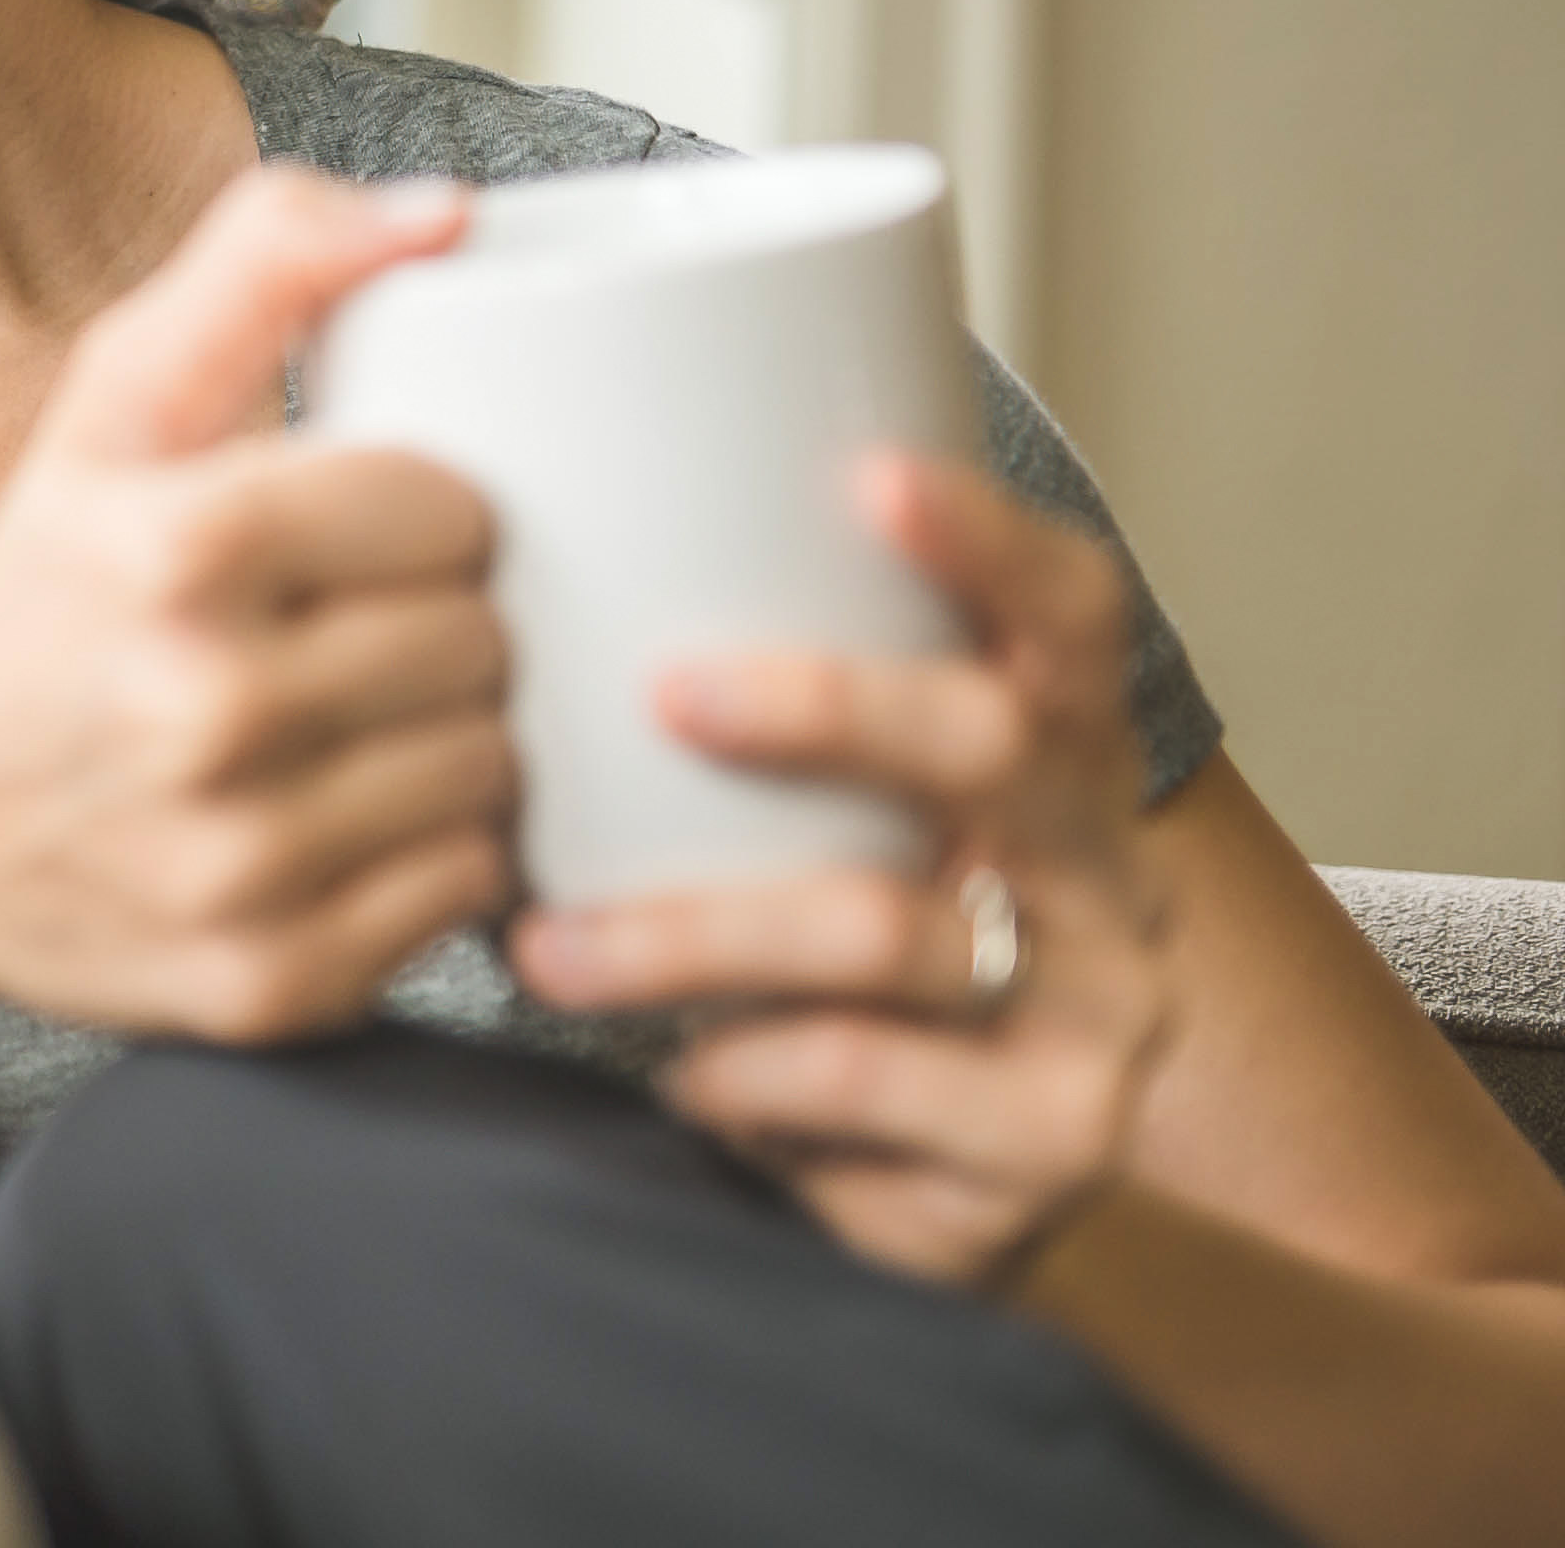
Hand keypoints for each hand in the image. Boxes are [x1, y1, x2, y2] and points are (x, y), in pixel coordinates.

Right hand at [0, 167, 520, 1039]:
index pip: (450, 509)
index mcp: (174, 546)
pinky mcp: (269, 983)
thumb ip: (264, 263)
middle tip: (364, 628)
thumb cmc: (37, 586)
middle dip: (444, 625)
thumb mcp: (114, 398)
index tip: (372, 527)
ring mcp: (240, 863)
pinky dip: (430, 857)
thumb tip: (447, 217)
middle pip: (482, 644)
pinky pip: (462, 898)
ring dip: (452, 742)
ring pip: (490, 774)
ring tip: (363, 721)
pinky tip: (347, 817)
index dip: (428, 511)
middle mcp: (205, 712)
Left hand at [507, 452, 1173, 1288]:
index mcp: (1060, 754)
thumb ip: (759, 702)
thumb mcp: (835, 819)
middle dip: (823, 704)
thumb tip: (552, 531)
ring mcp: (1092, 1016)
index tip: (871, 475)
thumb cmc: (834, 933)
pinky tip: (676, 1074)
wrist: (940, 1175)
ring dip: (690, 934)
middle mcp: (1103, 872)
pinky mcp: (1040, 1149)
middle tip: (664, 692)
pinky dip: (739, 1073)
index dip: (988, 541)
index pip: (1067, 616)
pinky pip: (861, 1082)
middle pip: (990, 745)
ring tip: (546, 951)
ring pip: (888, 931)